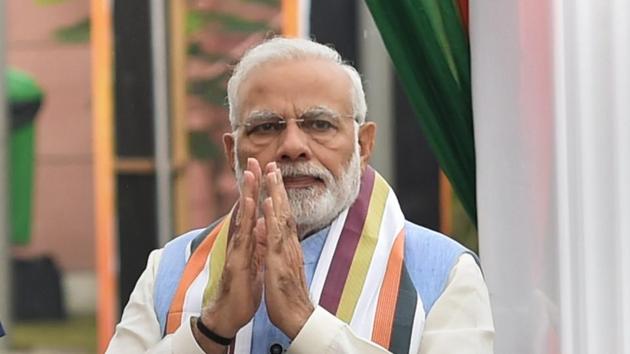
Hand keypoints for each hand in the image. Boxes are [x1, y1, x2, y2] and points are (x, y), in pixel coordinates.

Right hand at [194, 158, 263, 350]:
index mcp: (248, 243)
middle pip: (246, 210)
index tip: (263, 172)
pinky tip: (248, 204)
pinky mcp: (236, 262)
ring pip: (243, 219)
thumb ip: (255, 245)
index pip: (253, 213)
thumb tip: (260, 228)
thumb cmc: (241, 290)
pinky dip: (246, 219)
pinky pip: (243, 238)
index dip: (257, 192)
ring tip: (250, 175)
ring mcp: (237, 251)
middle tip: (253, 161)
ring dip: (246, 195)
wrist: (229, 315)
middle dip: (250, 185)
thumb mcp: (252, 263)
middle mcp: (240, 243)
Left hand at [261, 162, 314, 338]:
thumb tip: (263, 227)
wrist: (297, 315)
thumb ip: (271, 245)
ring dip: (276, 194)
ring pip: (282, 217)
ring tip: (271, 174)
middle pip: (284, 210)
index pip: (282, 216)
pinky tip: (267, 202)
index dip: (277, 196)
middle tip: (272, 165)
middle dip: (277, 187)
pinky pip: (275, 235)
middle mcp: (289, 244)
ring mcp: (286, 250)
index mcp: (287, 245)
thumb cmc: (286, 294)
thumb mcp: (278, 265)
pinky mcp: (281, 259)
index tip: (272, 177)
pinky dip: (272, 216)